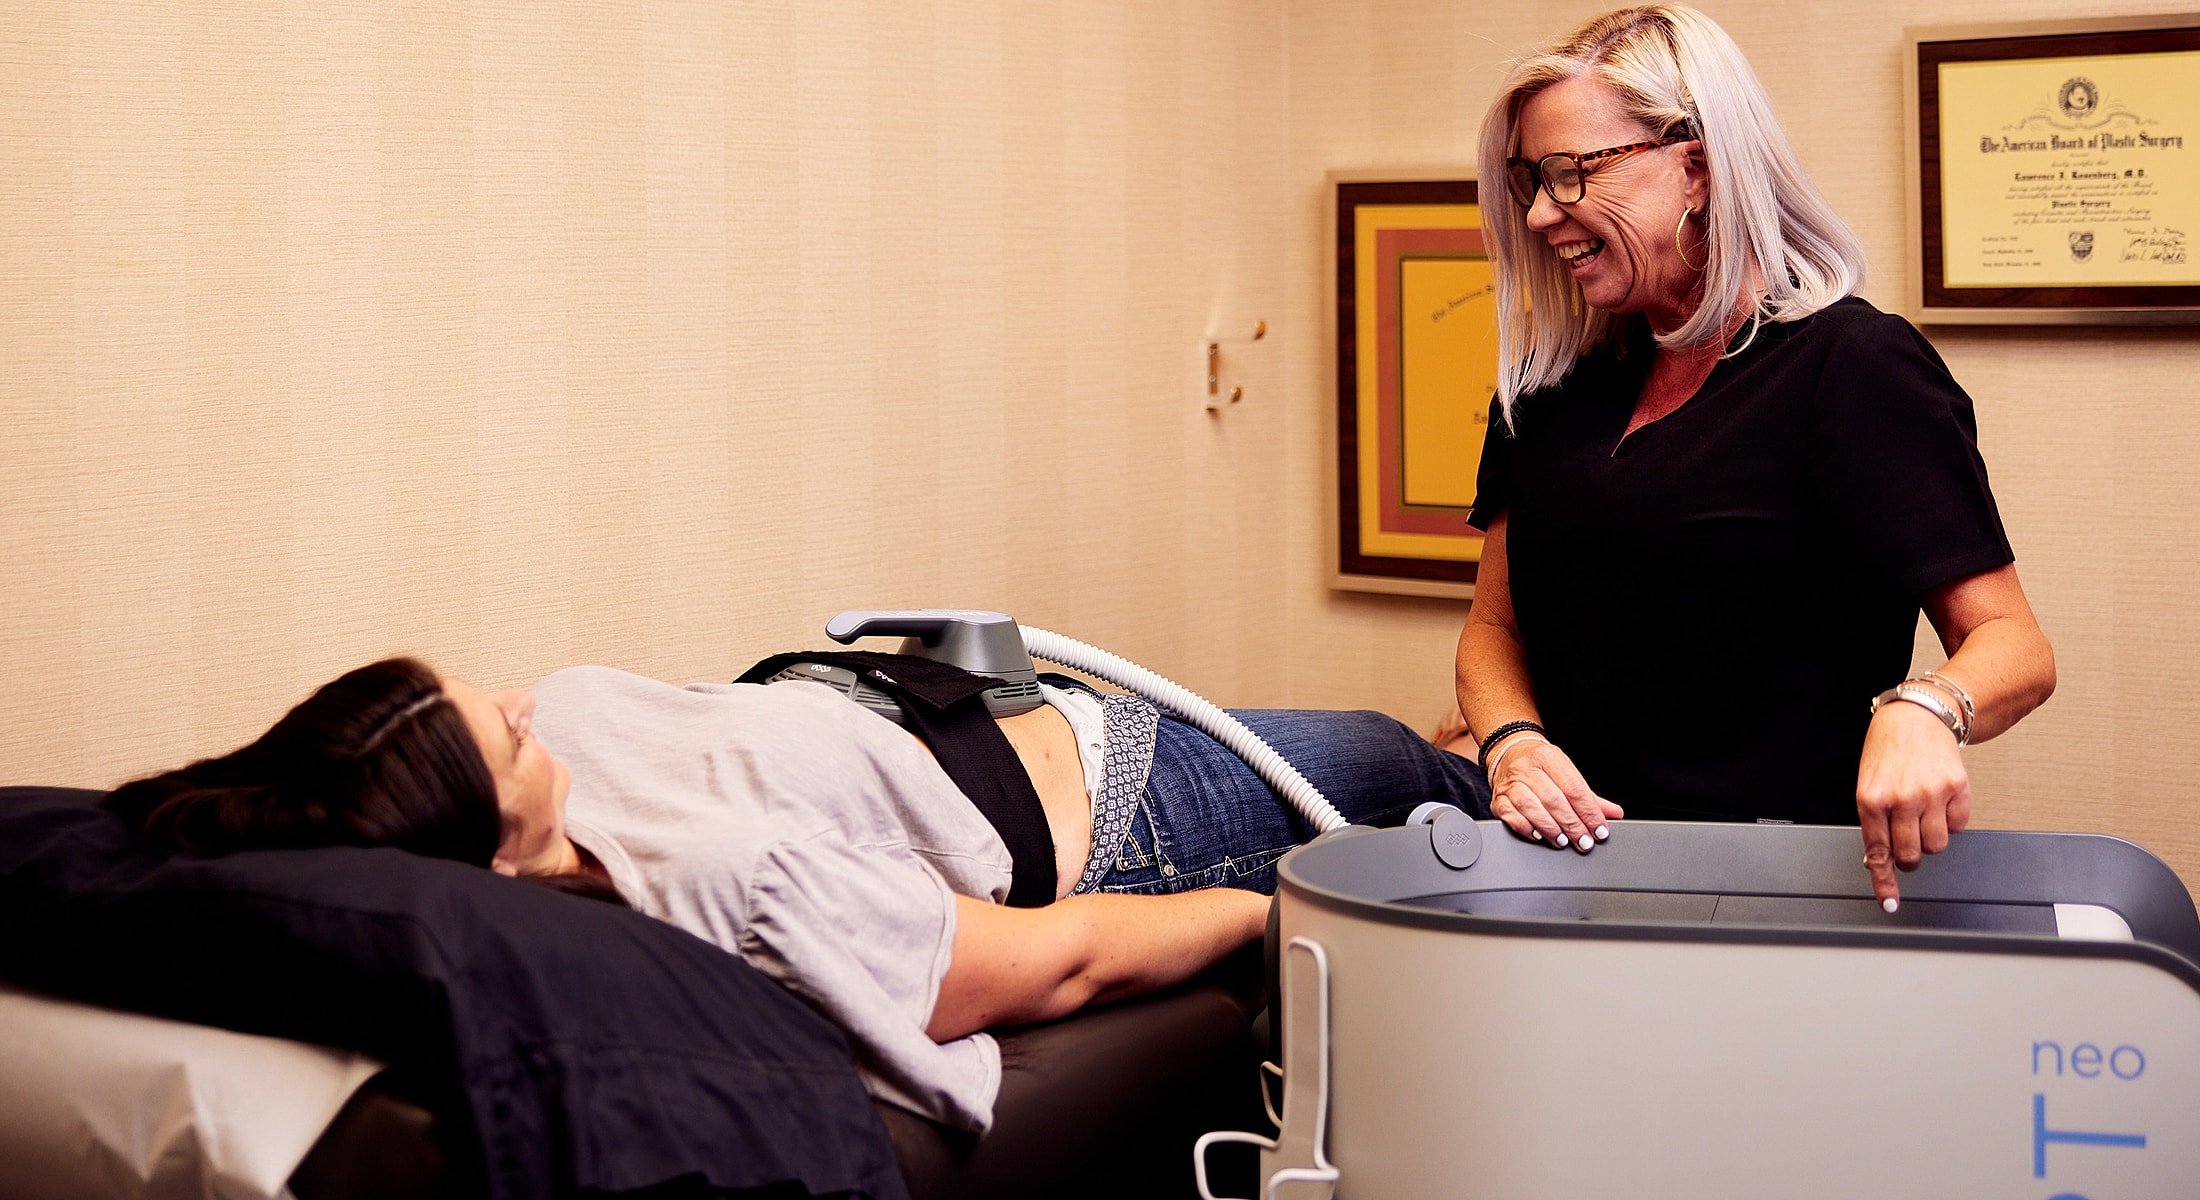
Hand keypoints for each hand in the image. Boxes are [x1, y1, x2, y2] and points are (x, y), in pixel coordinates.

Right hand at [1487, 739, 1623, 852]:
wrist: (1508, 754)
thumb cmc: (1541, 767)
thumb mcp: (1566, 773)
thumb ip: (1590, 797)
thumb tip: (1613, 813)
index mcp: (1548, 757)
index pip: (1574, 788)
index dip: (1589, 812)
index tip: (1599, 830)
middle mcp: (1526, 768)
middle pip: (1554, 800)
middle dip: (1572, 825)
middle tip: (1584, 841)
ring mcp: (1510, 784)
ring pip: (1532, 809)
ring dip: (1551, 829)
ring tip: (1564, 840)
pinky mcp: (1498, 800)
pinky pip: (1512, 818)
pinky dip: (1528, 829)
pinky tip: (1540, 836)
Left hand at [1854, 699, 1971, 910]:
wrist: (1917, 716)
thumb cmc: (1887, 751)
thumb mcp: (1867, 784)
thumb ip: (1873, 821)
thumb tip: (1876, 861)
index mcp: (1871, 799)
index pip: (1878, 853)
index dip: (1884, 883)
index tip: (1889, 904)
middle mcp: (1902, 799)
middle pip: (1911, 856)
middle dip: (1908, 856)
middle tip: (1906, 837)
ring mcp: (1932, 794)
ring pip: (1937, 846)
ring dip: (1930, 838)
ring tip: (1922, 814)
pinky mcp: (1957, 788)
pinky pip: (1958, 826)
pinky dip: (1950, 821)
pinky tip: (1939, 801)